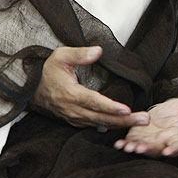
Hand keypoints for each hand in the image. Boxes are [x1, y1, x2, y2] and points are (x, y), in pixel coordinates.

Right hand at [32, 45, 149, 128]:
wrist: (32, 88)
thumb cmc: (49, 70)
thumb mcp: (61, 55)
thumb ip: (80, 53)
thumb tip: (99, 50)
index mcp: (71, 93)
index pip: (93, 102)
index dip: (110, 107)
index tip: (127, 109)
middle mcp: (73, 109)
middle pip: (102, 117)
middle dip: (124, 120)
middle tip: (145, 119)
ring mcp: (74, 117)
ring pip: (100, 123)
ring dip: (121, 124)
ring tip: (140, 122)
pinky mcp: (75, 121)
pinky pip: (94, 126)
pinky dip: (110, 126)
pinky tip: (123, 125)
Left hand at [113, 97, 177, 157]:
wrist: (164, 111)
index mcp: (176, 137)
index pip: (176, 146)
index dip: (173, 149)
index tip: (169, 151)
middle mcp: (162, 143)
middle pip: (156, 150)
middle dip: (149, 150)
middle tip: (142, 148)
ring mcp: (149, 141)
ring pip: (142, 148)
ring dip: (135, 148)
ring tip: (129, 147)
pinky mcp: (137, 137)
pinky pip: (130, 143)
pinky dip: (124, 144)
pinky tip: (119, 143)